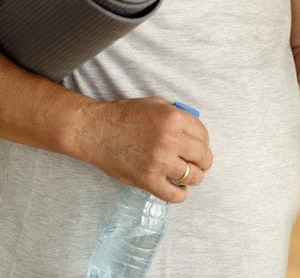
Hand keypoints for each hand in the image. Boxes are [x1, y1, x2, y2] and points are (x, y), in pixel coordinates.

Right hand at [79, 97, 212, 202]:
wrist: (96, 131)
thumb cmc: (125, 115)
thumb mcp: (156, 104)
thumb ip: (178, 115)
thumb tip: (196, 131)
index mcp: (174, 119)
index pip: (204, 135)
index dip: (203, 142)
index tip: (197, 146)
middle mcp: (170, 140)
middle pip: (204, 157)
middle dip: (202, 160)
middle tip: (195, 162)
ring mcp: (159, 162)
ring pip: (194, 177)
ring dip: (193, 177)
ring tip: (185, 174)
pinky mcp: (148, 180)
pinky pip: (175, 195)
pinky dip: (180, 194)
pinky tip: (177, 188)